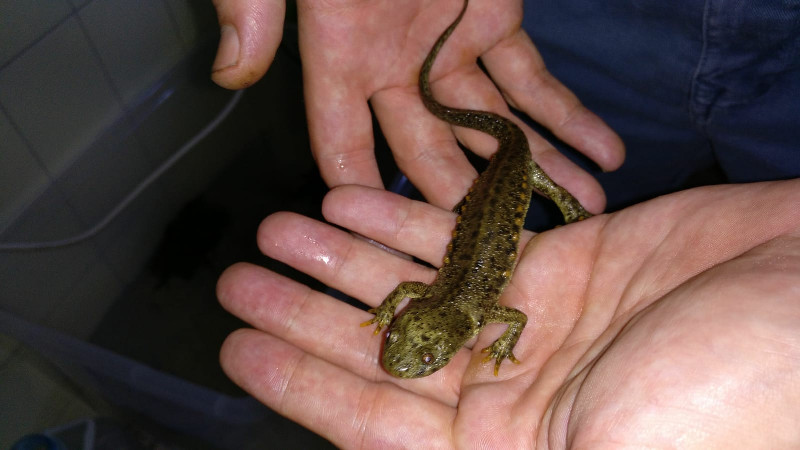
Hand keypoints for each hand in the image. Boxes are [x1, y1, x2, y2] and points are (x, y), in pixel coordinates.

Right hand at [211, 0, 623, 210]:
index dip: (357, 196)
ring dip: (537, 167)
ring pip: (492, 125)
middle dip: (466, 202)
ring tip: (585, 208)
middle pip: (428, 153)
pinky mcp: (495, 20)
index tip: (387, 248)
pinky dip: (567, 113)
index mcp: (338, 57)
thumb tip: (229, 76)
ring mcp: (447, 47)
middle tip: (503, 253)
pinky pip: (533, 78)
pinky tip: (603, 149)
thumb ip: (253, 9)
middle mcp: (392, 67)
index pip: (340, 145)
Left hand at [217, 179, 799, 447]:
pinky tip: (355, 198)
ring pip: (417, 285)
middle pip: (384, 348)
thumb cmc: (732, 403)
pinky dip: (411, 218)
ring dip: (345, 255)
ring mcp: (537, 325)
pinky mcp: (565, 267)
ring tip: (278, 226)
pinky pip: (470, 240)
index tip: (239, 346)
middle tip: (241, 274)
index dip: (301, 383)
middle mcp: (513, 393)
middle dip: (308, 310)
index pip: (376, 422)